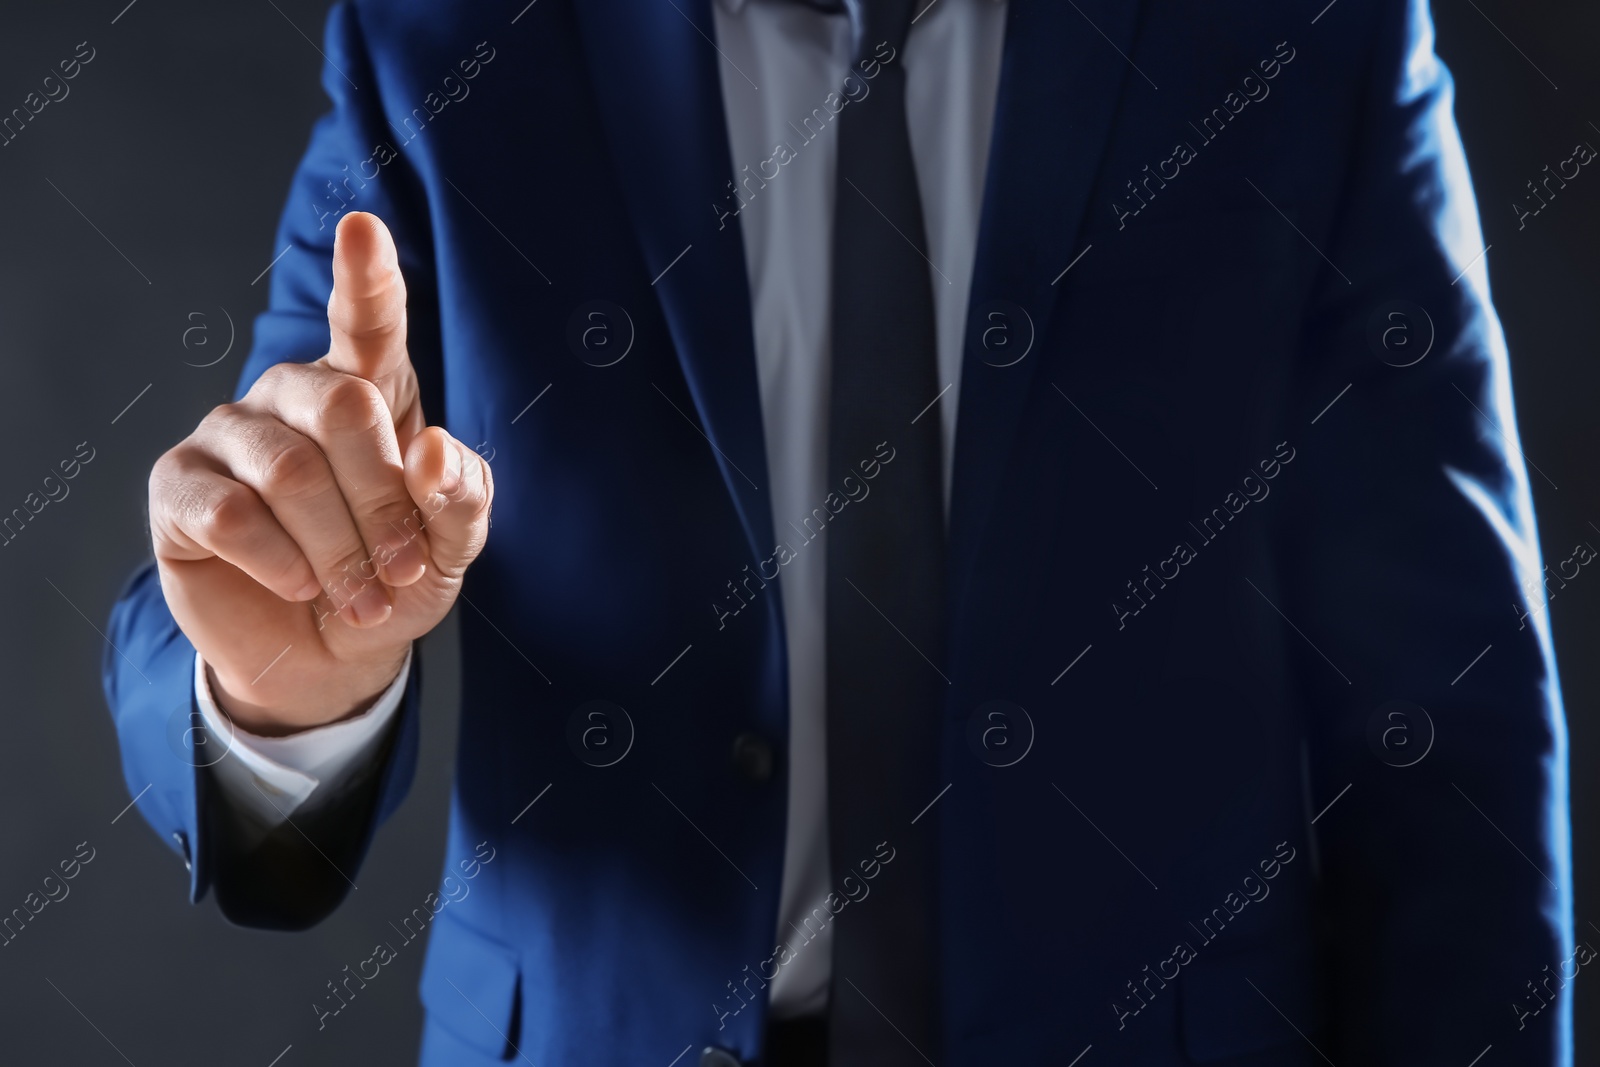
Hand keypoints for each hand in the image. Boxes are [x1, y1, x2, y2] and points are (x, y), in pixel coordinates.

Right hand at [149, 212, 492, 734]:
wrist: (328, 655)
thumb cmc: (393, 580)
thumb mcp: (450, 548)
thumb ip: (460, 498)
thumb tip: (431, 452)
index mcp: (368, 391)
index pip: (368, 325)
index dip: (366, 279)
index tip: (364, 230)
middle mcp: (293, 395)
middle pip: (343, 409)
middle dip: (384, 503)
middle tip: (400, 569)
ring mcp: (230, 433)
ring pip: (288, 469)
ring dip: (338, 548)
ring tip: (361, 595)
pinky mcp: (179, 486)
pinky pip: (231, 513)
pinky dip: (280, 563)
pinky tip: (298, 585)